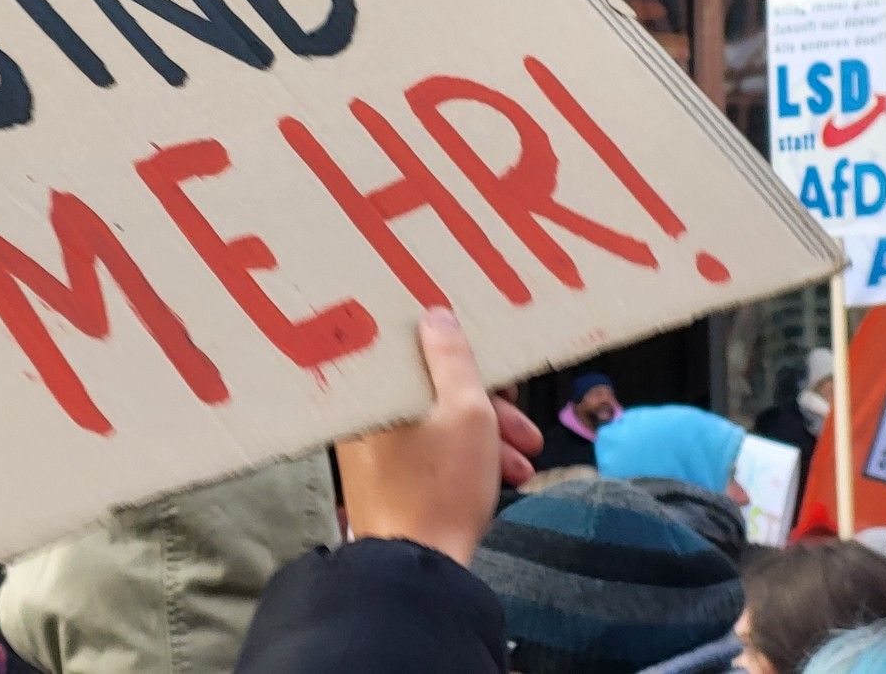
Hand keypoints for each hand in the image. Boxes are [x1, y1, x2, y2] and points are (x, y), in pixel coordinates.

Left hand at [334, 308, 541, 565]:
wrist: (419, 569)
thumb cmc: (441, 490)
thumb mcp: (466, 414)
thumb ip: (454, 359)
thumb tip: (435, 315)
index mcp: (372, 390)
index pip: (413, 350)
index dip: (460, 357)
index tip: (495, 375)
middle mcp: (362, 415)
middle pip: (430, 389)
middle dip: (486, 406)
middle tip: (522, 424)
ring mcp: (369, 448)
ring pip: (433, 422)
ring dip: (484, 435)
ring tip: (523, 461)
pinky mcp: (382, 478)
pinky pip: (425, 451)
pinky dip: (463, 457)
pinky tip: (504, 477)